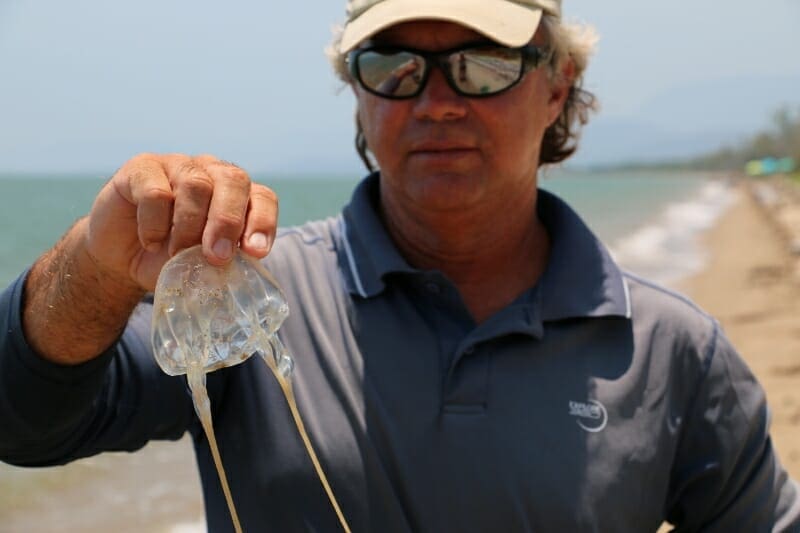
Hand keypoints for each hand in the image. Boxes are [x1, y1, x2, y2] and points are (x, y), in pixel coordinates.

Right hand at [86, 153, 276, 290]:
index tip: (255, 252)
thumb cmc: (172, 259)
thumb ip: (225, 258)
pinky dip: (154, 223)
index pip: (262, 197)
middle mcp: (212, 172)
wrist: (122, 258)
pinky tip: (150, 241)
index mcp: (237, 195)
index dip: (262, 222)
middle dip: (227, 221)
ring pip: (196, 184)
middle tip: (217, 257)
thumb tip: (242, 263)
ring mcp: (178, 165)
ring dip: (189, 227)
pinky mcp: (142, 168)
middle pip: (233, 181)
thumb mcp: (204, 264)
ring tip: (177, 255)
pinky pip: (156, 191)